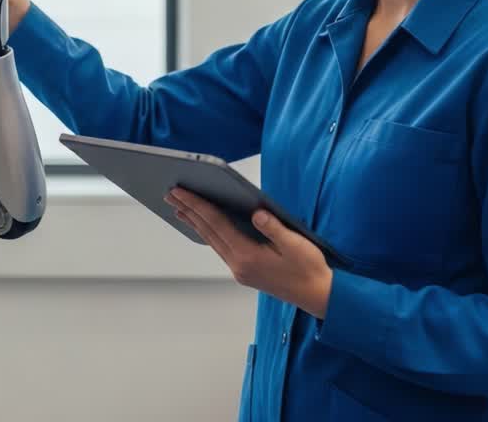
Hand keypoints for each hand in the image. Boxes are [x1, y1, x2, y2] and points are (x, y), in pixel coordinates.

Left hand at [165, 187, 333, 317]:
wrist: (317, 295)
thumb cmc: (308, 268)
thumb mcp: (295, 244)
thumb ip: (274, 228)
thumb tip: (256, 213)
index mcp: (248, 256)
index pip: (217, 224)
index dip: (197, 205)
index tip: (181, 192)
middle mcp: (239, 265)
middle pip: (208, 232)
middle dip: (189, 211)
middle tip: (171, 193)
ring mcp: (239, 270)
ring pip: (211, 241)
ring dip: (195, 223)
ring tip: (179, 207)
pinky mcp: (244, 272)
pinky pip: (220, 248)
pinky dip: (208, 233)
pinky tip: (204, 226)